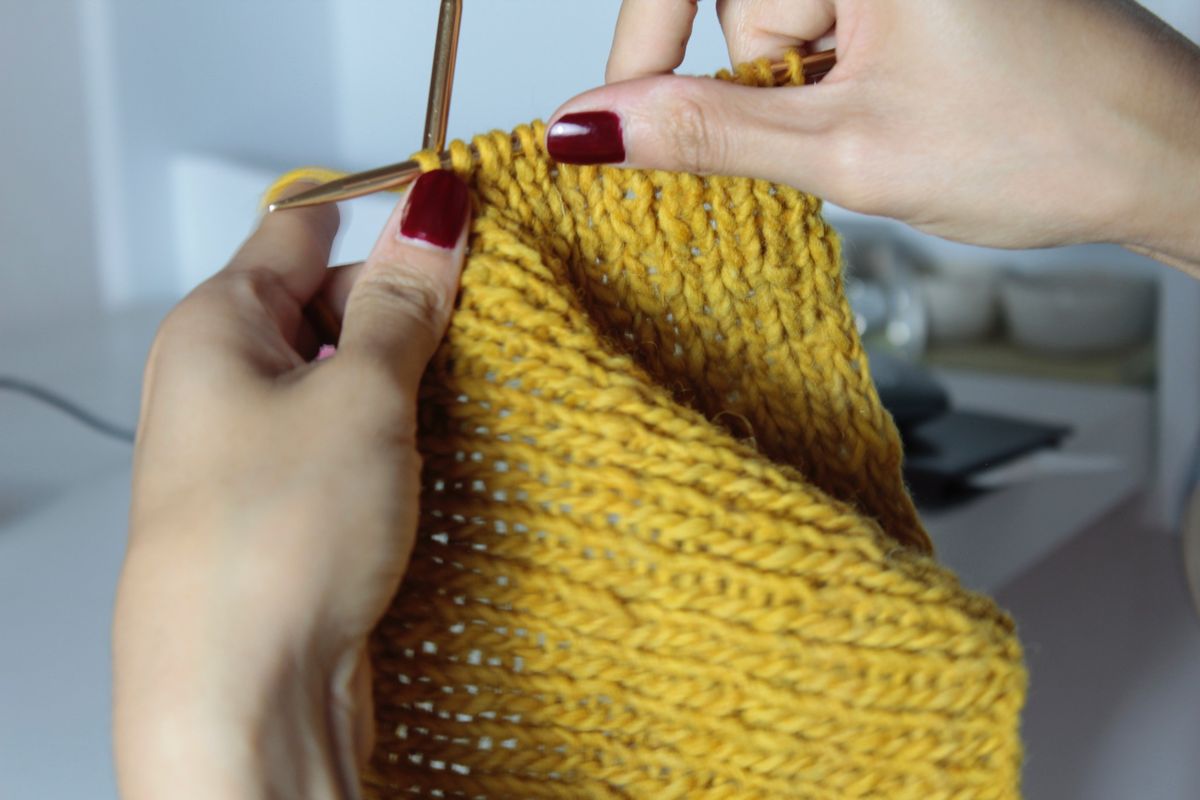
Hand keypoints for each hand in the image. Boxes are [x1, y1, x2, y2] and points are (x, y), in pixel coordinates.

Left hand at [113, 170, 470, 799]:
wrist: (246, 700)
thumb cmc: (267, 550)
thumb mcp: (359, 397)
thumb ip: (402, 301)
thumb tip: (432, 213)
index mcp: (217, 327)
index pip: (302, 227)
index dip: (382, 214)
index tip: (457, 217)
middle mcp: (223, 384)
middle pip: (328, 303)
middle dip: (403, 308)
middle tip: (475, 326)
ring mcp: (254, 450)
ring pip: (346, 382)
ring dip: (407, 383)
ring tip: (459, 403)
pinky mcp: (288, 509)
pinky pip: (350, 445)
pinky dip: (396, 441)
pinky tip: (434, 462)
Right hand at [547, 0, 1199, 272]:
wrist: (1157, 154)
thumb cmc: (1048, 138)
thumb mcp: (849, 150)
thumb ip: (706, 133)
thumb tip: (592, 125)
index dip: (641, 43)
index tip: (612, 117)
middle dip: (753, 78)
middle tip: (821, 131)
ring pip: (776, 12)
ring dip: (799, 83)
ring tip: (881, 120)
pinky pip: (821, 14)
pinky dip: (827, 70)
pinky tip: (889, 101)